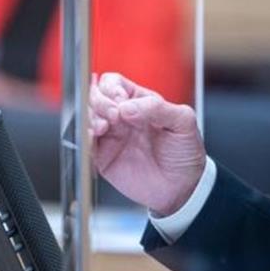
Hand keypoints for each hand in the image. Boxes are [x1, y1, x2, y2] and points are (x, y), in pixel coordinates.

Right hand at [89, 72, 204, 215]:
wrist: (183, 187)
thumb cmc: (185, 152)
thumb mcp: (183, 122)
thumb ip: (158, 108)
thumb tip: (127, 107)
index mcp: (139, 102)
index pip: (113, 83)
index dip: (112, 88)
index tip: (122, 101)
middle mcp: (121, 117)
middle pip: (94, 97)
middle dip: (100, 101)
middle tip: (114, 115)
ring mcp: (111, 136)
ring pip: (86, 117)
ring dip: (90, 118)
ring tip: (104, 127)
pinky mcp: (103, 158)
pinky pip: (84, 144)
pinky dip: (84, 138)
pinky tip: (93, 137)